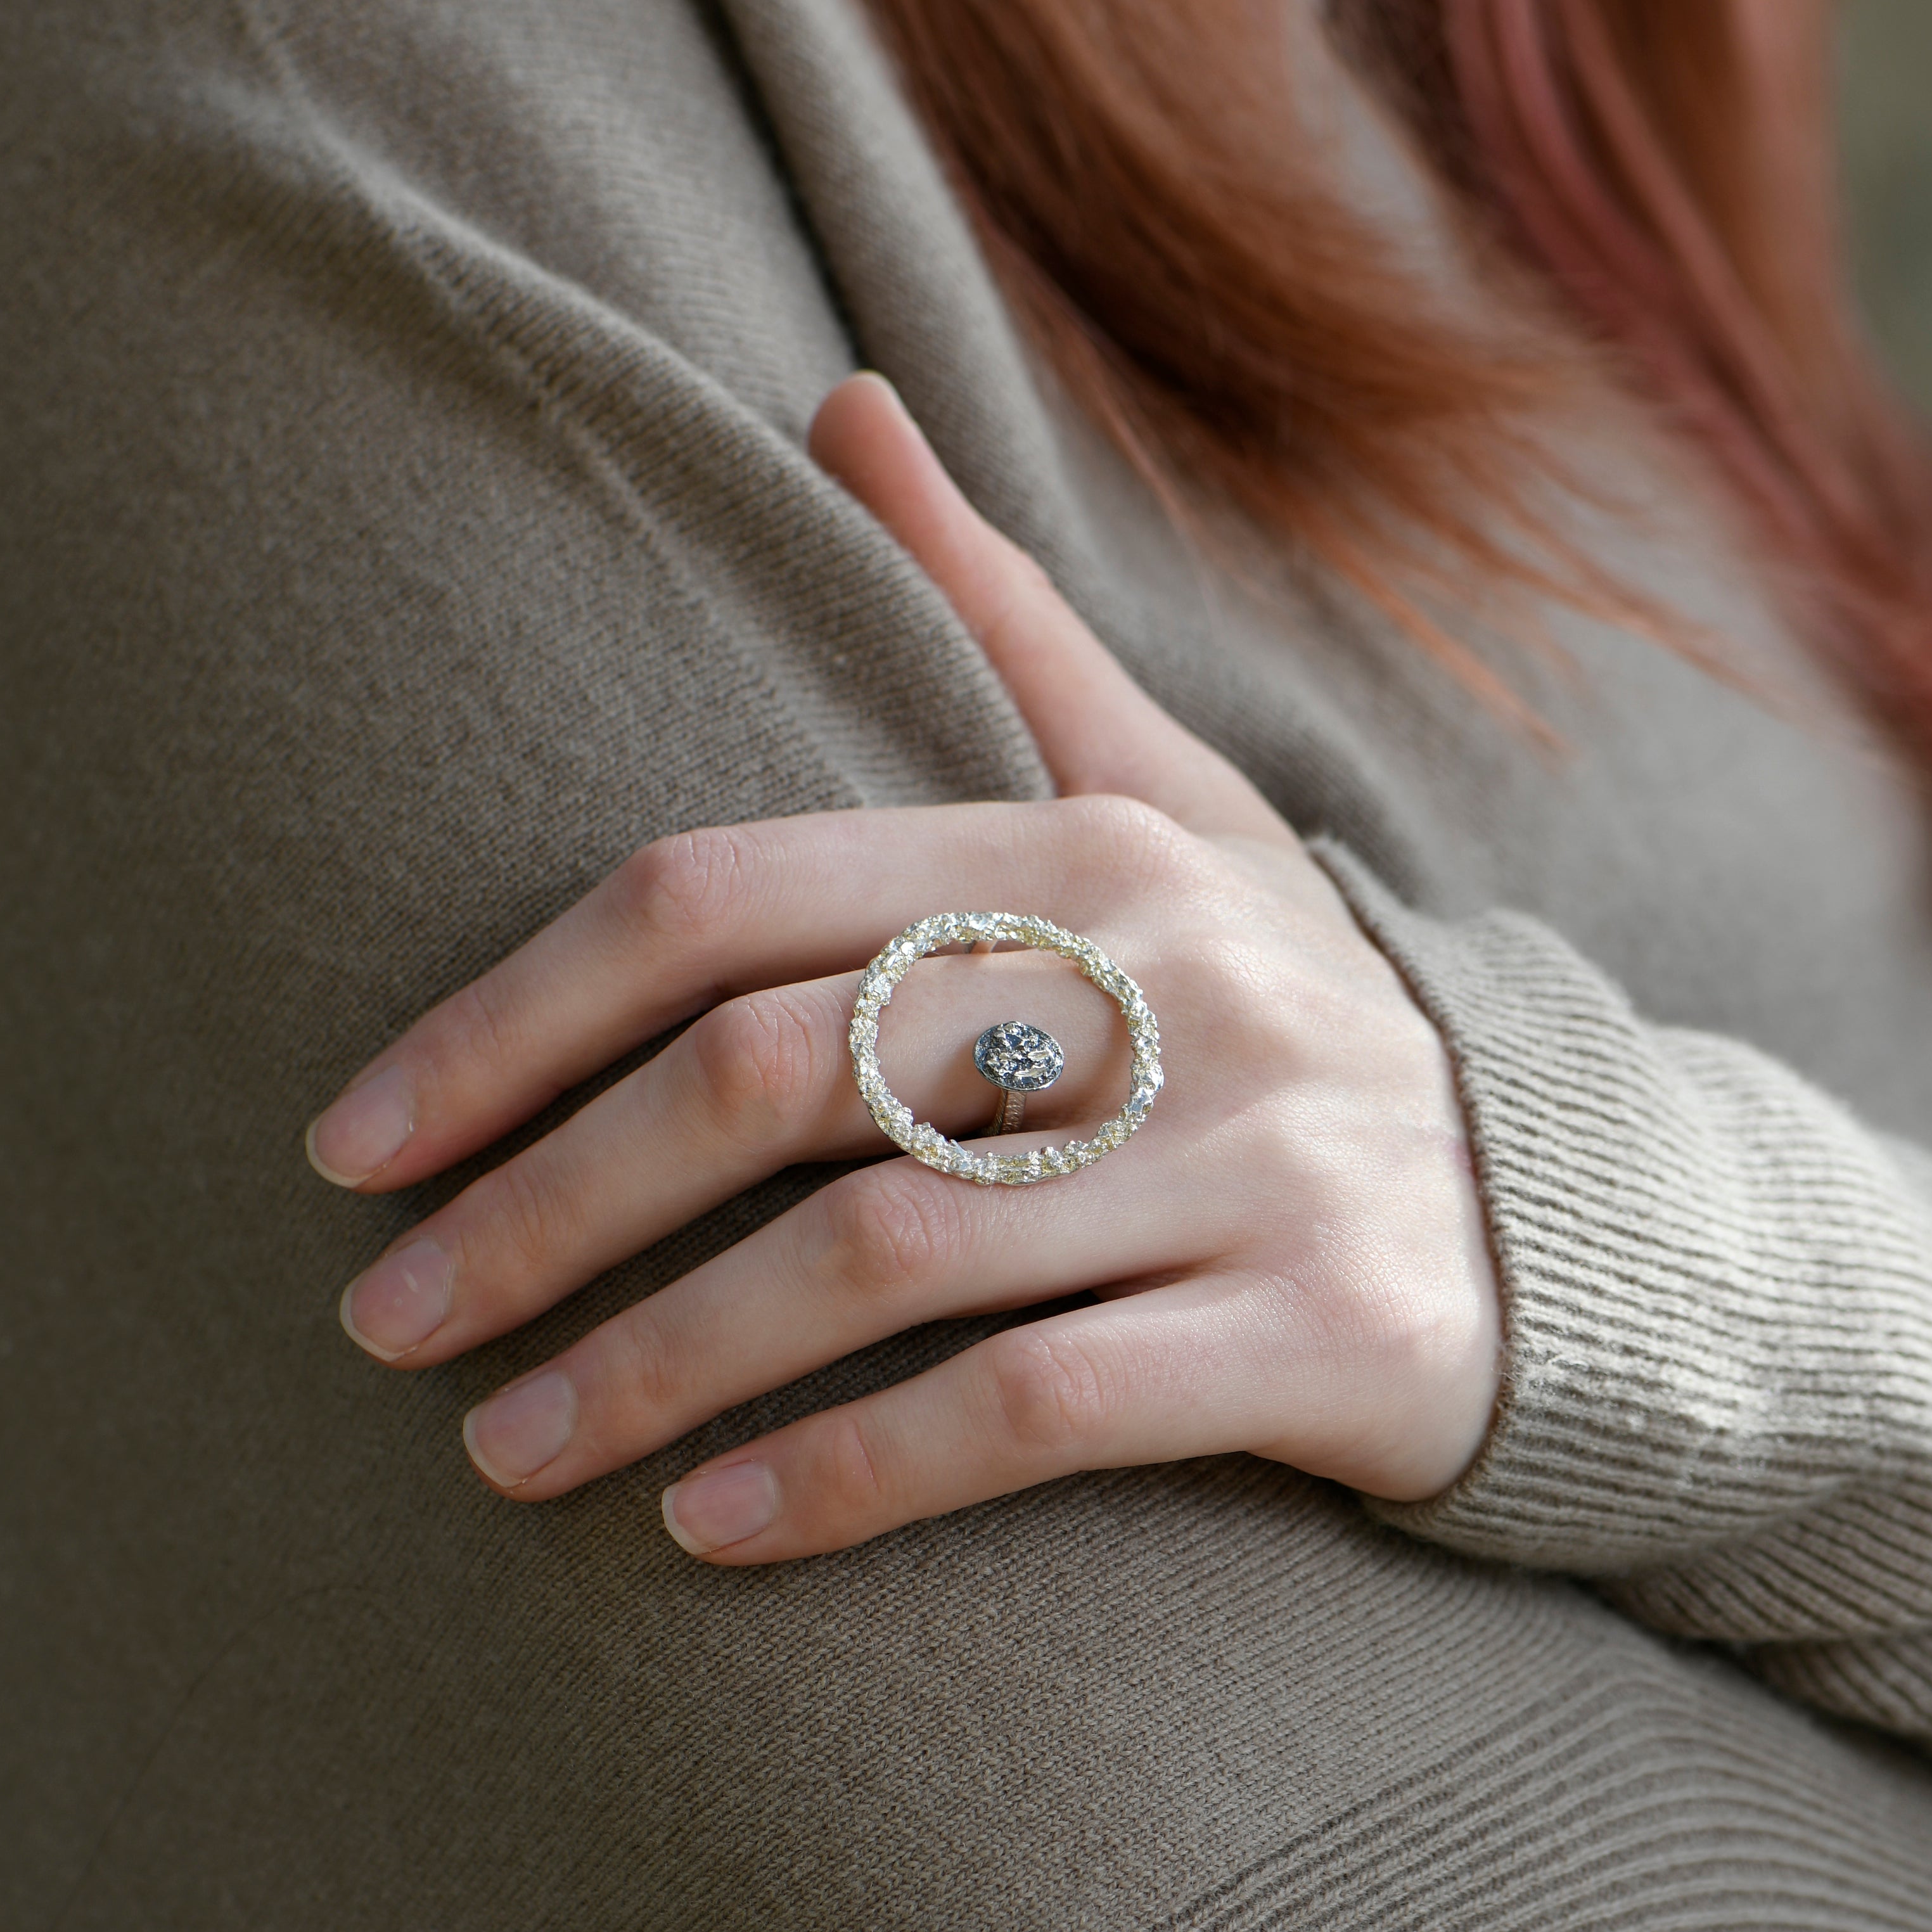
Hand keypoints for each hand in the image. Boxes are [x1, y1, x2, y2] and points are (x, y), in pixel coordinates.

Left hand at [306, 375, 1499, 1562]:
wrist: (1572, 1206)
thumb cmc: (1284, 1004)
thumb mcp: (1168, 796)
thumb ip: (996, 620)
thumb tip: (837, 401)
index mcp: (1087, 842)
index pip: (727, 896)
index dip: (512, 1017)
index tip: (359, 1143)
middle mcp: (1169, 976)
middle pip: (775, 1075)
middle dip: (545, 1207)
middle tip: (386, 1321)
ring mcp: (1254, 1155)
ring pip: (884, 1255)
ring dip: (656, 1362)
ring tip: (502, 1449)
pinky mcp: (1322, 1330)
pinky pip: (1038, 1406)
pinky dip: (852, 1473)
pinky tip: (710, 1529)